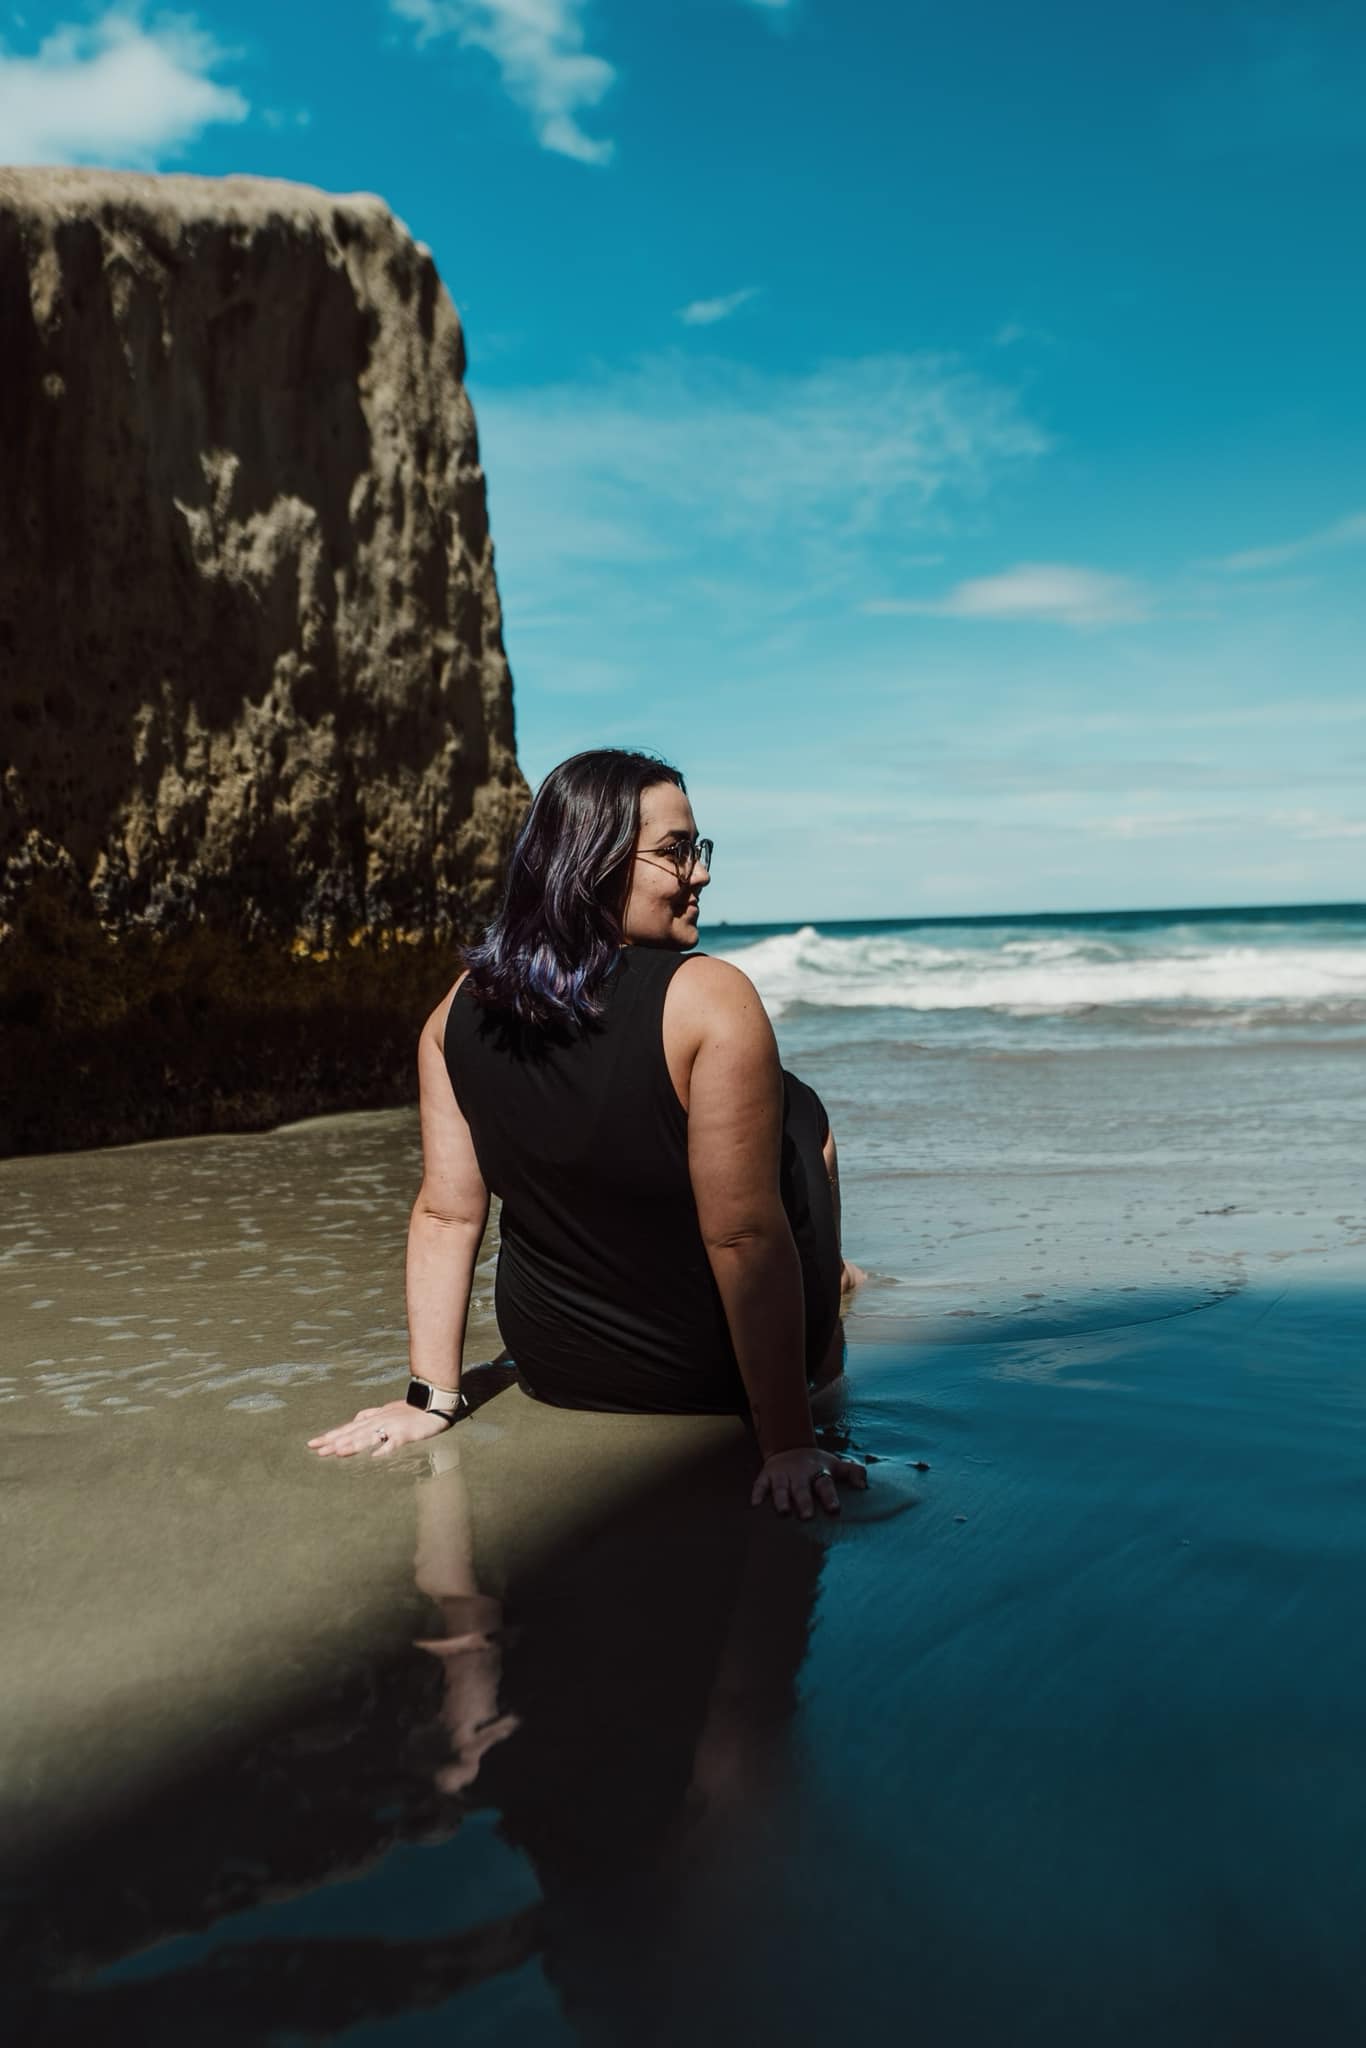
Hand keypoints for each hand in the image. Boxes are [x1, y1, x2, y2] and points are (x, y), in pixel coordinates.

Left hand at [307, 1397, 451, 1458]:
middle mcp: (378, 1421)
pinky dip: (385, 1448)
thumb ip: (370, 1414)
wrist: (433, 1404)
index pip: (347, 1428)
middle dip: (335, 1442)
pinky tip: (376, 1456)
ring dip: (354, 1444)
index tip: (313, 1444)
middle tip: (317, 1450)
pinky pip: (394, 1442)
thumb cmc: (410, 1410)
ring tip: (338, 1452)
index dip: (330, 1436)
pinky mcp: (405, 1433)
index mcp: (373, 1418)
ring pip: (369, 1436)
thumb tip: (355, 1419)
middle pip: (353, 1433)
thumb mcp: (386, 1410)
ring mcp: (391, 1427)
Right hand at [751, 1446, 869, 1518]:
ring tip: (783, 1513)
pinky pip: (760, 1484)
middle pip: (802, 1488)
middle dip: (804, 1501)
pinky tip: (756, 1504)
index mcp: (818, 1471)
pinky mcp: (766, 1475)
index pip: (825, 1484)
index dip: (830, 1497)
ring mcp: (782, 1474)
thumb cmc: (817, 1465)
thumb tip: (864, 1487)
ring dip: (781, 1500)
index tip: (834, 1509)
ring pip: (781, 1487)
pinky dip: (757, 1493)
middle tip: (806, 1517)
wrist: (790, 1447)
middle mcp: (800, 1473)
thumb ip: (854, 1473)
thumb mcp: (836, 1465)